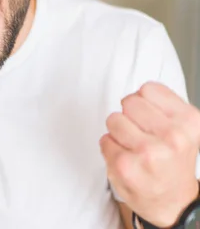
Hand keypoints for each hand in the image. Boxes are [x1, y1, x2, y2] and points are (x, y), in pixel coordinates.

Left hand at [100, 82, 199, 226]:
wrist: (173, 203)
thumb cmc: (173, 161)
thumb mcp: (183, 127)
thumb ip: (163, 105)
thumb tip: (138, 92)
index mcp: (189, 122)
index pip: (148, 89)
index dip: (144, 102)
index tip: (150, 117)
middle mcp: (173, 137)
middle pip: (129, 101)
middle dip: (130, 115)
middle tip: (141, 133)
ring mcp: (148, 152)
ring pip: (113, 118)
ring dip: (118, 131)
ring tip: (133, 146)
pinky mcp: (125, 165)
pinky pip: (104, 139)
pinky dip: (111, 148)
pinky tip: (127, 159)